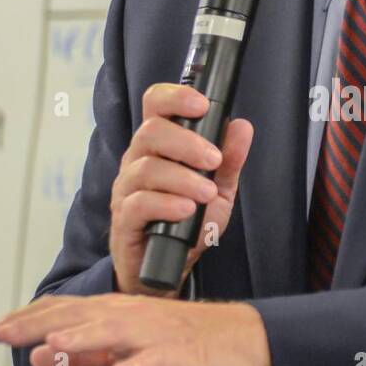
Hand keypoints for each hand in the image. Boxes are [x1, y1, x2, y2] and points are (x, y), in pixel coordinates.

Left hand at [0, 294, 272, 365]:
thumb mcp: (126, 348)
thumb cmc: (184, 342)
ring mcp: (157, 335)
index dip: (29, 319)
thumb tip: (38, 356)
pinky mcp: (183, 355)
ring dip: (85, 338)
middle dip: (41, 325)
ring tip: (54, 345)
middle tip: (3, 332)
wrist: (242, 340)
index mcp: (117, 314)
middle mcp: (132, 318)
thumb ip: (84, 355)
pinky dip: (141, 365)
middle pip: (82, 317)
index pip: (66, 312)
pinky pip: (159, 360)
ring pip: (117, 334)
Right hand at [110, 83, 253, 296]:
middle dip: (187, 143)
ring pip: (146, 169)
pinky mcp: (123, 220)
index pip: (155, 105)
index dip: (175, 97)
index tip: (202, 105)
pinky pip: (138, 204)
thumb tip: (242, 126)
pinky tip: (187, 210)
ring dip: (182, 178)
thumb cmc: (187, 222)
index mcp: (158, 145)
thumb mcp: (218, 189)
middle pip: (150, 132)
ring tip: (207, 193)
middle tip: (214, 160)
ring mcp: (127, 190)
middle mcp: (137, 161)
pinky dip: (166, 204)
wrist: (166, 269)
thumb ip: (229, 159)